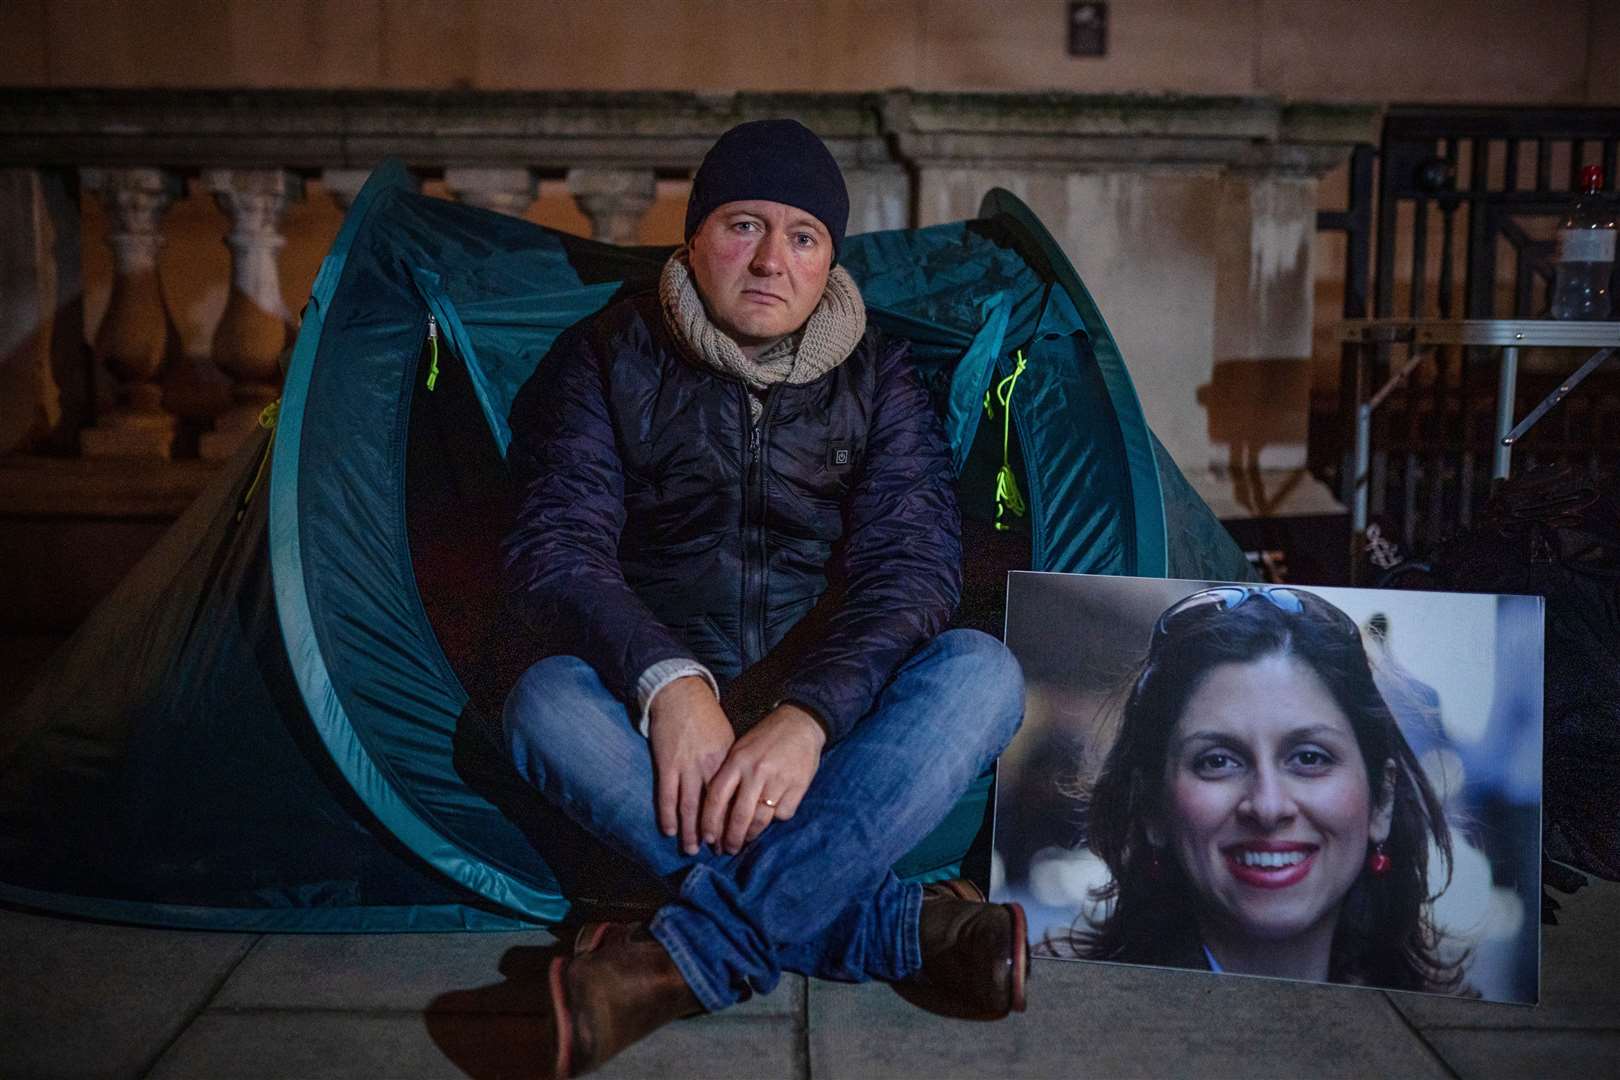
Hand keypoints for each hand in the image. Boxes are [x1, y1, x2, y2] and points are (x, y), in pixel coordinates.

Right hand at [647, 676, 734, 854]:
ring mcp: (686, 767)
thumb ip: (732, 765)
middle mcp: (709, 767)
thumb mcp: (728, 739)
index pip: (733, 798)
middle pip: (714, 808)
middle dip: (715, 832)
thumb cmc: (706, 717)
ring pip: (689, 807)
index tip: (737, 837)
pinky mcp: (666, 765)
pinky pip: (666, 796)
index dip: (734, 821)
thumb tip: (740, 790)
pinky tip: (670, 831)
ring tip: (693, 849)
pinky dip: (667, 816)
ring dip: (691, 831)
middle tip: (718, 852)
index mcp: (727, 761)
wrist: (680, 694)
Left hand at [700, 703, 826, 854]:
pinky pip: (783, 814)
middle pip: (739, 815)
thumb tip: (716, 813)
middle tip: (727, 849)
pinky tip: (771, 817)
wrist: (801, 723)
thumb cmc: (765, 738)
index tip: (708, 838)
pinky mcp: (799, 786)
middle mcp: (756, 771)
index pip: (716, 798)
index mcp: (737, 761)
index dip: (710, 822)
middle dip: (731, 838)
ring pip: (761, 820)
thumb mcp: (740, 750)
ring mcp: (779, 780)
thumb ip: (728, 776)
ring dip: (751, 835)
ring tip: (746, 840)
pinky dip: (776, 819)